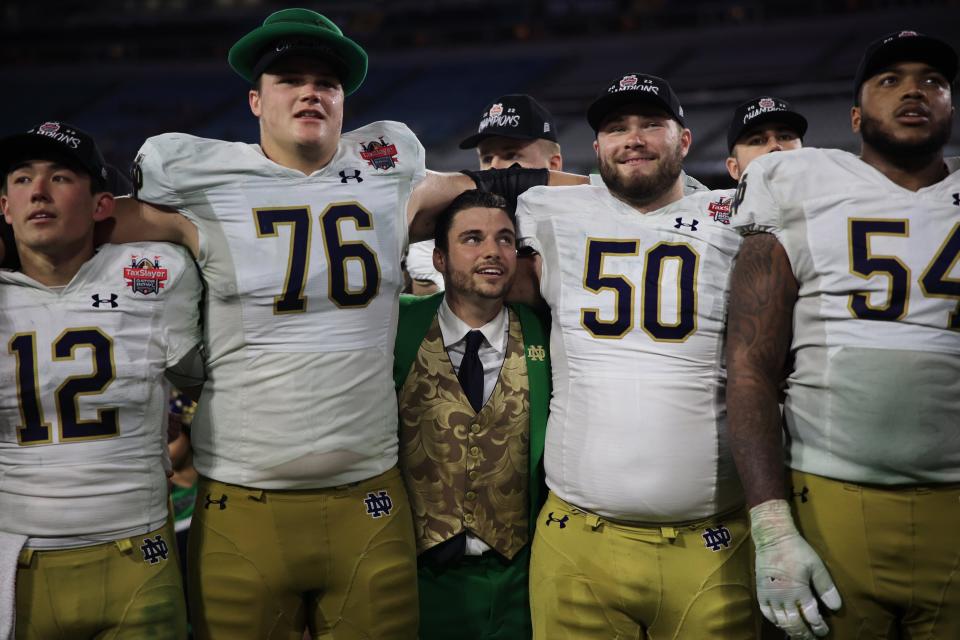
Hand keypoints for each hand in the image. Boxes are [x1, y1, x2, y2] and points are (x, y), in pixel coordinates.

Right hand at [750, 500, 841, 638]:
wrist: (772, 538)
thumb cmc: (797, 550)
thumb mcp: (816, 566)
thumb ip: (826, 587)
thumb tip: (836, 607)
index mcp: (799, 591)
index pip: (811, 617)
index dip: (819, 627)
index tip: (824, 630)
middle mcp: (783, 597)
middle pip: (795, 624)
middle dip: (805, 634)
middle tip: (812, 638)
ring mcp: (770, 596)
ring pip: (780, 621)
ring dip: (791, 630)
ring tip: (799, 634)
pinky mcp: (761, 591)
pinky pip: (766, 613)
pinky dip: (775, 621)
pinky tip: (781, 623)